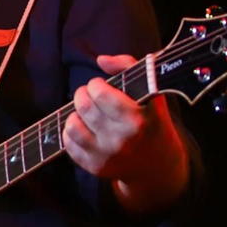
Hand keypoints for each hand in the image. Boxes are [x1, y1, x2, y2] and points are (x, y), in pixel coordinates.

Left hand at [64, 53, 189, 212]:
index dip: (95, 85)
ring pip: (72, 125)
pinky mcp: (95, 167)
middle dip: (82, 95)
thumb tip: (101, 60)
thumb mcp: (151, 93)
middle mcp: (123, 138)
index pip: (101, 94)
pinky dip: (71, 132)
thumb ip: (129, 67)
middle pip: (84, 107)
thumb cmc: (151, 121)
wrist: (157, 164)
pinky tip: (83, 129)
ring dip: (74, 113)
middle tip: (89, 95)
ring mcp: (108, 155)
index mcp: (139, 118)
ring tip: (85, 112)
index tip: (100, 85)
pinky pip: (69, 144)